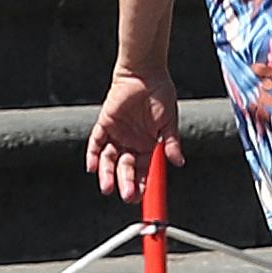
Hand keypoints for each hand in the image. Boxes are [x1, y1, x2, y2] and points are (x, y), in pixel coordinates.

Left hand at [85, 68, 177, 202]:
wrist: (145, 74)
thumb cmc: (161, 96)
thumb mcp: (169, 123)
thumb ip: (171, 143)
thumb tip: (179, 162)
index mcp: (147, 145)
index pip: (143, 171)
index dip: (141, 184)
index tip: (139, 198)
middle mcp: (130, 142)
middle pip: (125, 168)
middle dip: (125, 182)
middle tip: (126, 196)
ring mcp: (117, 134)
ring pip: (108, 159)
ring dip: (107, 173)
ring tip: (108, 188)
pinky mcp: (105, 123)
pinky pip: (96, 142)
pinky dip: (93, 154)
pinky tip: (92, 167)